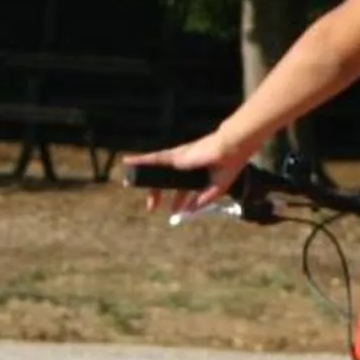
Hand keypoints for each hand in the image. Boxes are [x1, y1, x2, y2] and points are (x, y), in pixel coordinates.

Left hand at [121, 132, 260, 214]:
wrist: (231, 147)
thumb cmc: (228, 163)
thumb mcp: (217, 188)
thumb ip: (204, 199)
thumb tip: (190, 210)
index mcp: (194, 176)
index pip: (181, 189)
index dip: (177, 201)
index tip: (174, 212)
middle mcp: (184, 167)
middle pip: (165, 182)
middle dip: (157, 195)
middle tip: (151, 207)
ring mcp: (179, 159)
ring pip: (156, 168)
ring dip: (143, 172)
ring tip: (128, 179)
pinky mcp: (175, 154)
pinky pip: (155, 158)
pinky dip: (142, 160)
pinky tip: (130, 161)